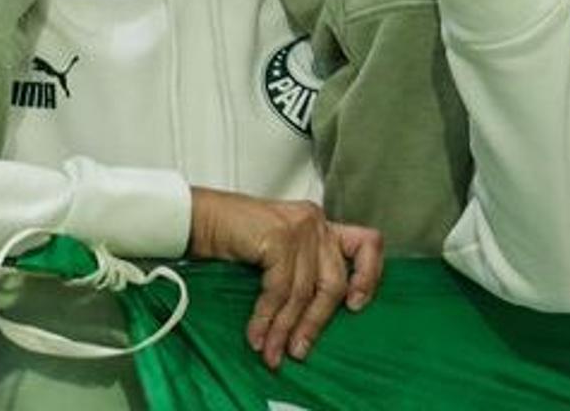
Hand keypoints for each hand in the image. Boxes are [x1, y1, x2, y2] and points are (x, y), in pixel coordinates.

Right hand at [186, 189, 382, 370]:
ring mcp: (300, 228)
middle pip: (333, 283)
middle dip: (315, 323)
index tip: (356, 305)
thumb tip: (311, 320)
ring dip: (285, 328)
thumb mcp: (279, 250)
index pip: (366, 243)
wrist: (200, 218)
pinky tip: (257, 334)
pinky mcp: (280, 237)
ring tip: (273, 351)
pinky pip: (279, 290)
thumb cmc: (235, 237)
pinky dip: (267, 317)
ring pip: (305, 292)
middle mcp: (316, 223)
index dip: (369, 276)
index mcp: (320, 226)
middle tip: (298, 350)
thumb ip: (302, 269)